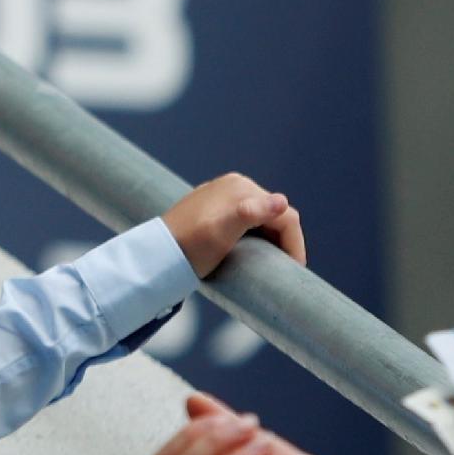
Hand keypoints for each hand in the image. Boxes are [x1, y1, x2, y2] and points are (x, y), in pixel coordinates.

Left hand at [163, 171, 304, 277]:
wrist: (158, 252)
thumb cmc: (191, 245)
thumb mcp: (222, 232)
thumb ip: (249, 214)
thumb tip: (281, 202)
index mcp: (241, 187)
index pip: (285, 215)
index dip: (295, 243)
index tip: (294, 270)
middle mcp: (235, 185)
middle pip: (275, 215)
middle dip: (284, 241)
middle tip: (284, 268)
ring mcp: (224, 194)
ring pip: (262, 217)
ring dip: (271, 239)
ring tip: (271, 263)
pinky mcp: (215, 206)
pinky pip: (246, 219)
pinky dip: (255, 235)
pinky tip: (252, 252)